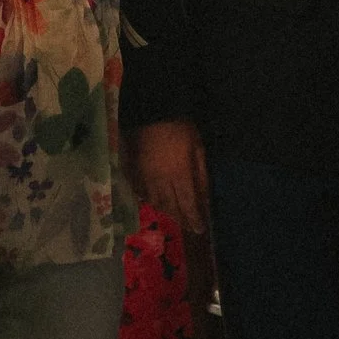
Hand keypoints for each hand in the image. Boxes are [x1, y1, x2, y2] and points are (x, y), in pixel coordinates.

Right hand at [131, 120, 210, 235]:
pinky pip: (140, 191)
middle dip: (181, 219)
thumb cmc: (180, 126)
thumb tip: (205, 196)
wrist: (151, 110)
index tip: (200, 229)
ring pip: (155, 201)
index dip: (194, 218)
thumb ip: (201, 173)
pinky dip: (147, 198)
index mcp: (180, 175)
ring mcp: (145, 176)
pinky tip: (152, 200)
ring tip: (173, 215)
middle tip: (188, 227)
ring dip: (165, 211)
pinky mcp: (133, 170)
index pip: (188, 204)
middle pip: (171, 206)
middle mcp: (161, 181)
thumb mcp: (198, 147)